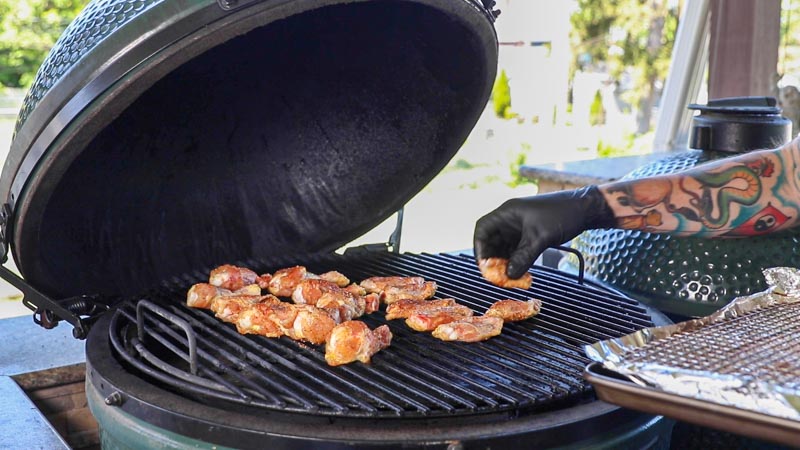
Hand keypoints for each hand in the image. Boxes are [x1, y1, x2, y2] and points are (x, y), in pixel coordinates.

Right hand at [473, 185, 615, 277]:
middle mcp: (510, 219)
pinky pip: (516, 249)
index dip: (479, 247)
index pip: (482, 229)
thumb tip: (509, 276)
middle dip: (492, 259)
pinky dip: (516, 261)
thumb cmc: (562, 215)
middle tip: (496, 276)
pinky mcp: (529, 233)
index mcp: (507, 212)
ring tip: (509, 278)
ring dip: (505, 262)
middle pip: (491, 240)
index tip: (483, 265)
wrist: (586, 208)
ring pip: (504, 247)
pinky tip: (520, 273)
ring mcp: (519, 226)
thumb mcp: (540, 238)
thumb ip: (523, 257)